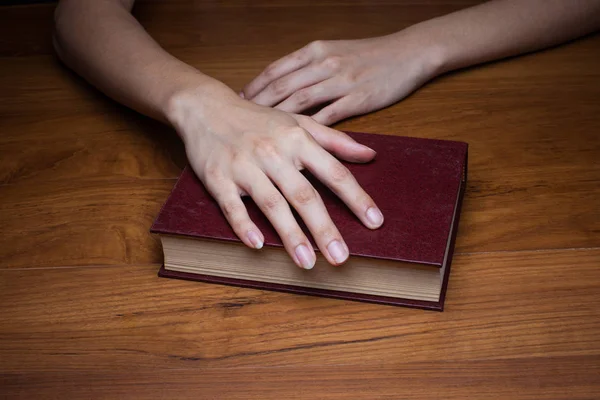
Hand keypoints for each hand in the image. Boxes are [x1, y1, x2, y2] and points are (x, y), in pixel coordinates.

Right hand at [167, 85, 383, 269]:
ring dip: (291, 235)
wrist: (206, 107)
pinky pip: (232, 205)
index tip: (375, 222)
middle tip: (341, 257)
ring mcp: (244, 166)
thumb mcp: (299, 122)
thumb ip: (335, 141)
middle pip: (304, 195)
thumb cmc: (258, 119)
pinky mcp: (217, 177)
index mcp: (297, 140)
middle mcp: (273, 153)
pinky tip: (257, 245)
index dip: (356, 198)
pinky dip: (244, 225)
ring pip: (272, 204)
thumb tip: (370, 154)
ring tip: (307, 263)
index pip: (334, 173)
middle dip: (324, 228)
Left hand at [242, 32, 440, 124]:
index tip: (237, 101)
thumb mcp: (335, 50)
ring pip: (300, 101)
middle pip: (282, 86)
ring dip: (277, 119)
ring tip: (260, 135)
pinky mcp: (357, 99)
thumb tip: (283, 82)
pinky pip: (328, 116)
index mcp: (315, 51)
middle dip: (257, 105)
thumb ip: (309, 65)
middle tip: (240, 123)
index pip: (276, 70)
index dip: (254, 86)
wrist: (408, 53)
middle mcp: (324, 63)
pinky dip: (310, 129)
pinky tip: (295, 143)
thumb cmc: (370, 54)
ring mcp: (340, 81)